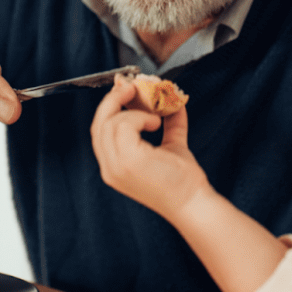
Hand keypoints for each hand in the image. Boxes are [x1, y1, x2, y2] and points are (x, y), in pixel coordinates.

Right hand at [90, 78, 209, 221]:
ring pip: (109, 122)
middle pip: (99, 123)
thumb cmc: (182, 182)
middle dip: (114, 100)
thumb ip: (169, 123)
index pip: (100, 130)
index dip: (110, 107)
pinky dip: (139, 117)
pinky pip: (123, 126)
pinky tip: (154, 124)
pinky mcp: (129, 162)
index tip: (127, 90)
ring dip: (132, 111)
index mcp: (115, 167)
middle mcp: (110, 168)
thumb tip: (173, 101)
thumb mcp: (172, 145)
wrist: (193, 204)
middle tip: (133, 88)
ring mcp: (117, 167)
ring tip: (154, 118)